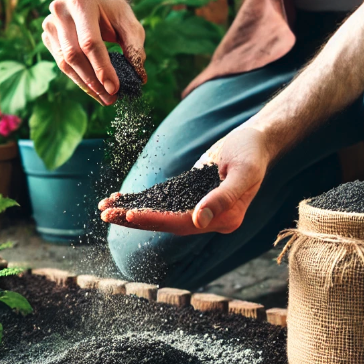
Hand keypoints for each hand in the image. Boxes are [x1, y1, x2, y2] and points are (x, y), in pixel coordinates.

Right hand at [42, 0, 146, 104]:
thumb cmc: (113, 12)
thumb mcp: (130, 23)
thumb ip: (135, 47)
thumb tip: (139, 77)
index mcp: (81, 1)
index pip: (90, 42)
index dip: (102, 68)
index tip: (115, 89)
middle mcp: (60, 11)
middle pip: (74, 55)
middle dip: (93, 81)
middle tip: (111, 99)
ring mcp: (50, 23)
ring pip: (65, 63)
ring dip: (85, 84)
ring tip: (104, 98)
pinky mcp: (47, 36)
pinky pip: (61, 64)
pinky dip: (79, 79)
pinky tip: (94, 89)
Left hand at [100, 126, 269, 234]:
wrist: (257, 140)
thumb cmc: (252, 152)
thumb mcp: (243, 171)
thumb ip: (224, 197)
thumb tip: (198, 221)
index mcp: (225, 220)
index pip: (183, 223)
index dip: (156, 220)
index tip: (131, 215)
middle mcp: (210, 219)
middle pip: (167, 223)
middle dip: (136, 219)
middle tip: (107, 215)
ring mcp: (200, 209)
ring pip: (162, 215)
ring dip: (133, 213)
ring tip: (106, 209)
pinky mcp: (190, 196)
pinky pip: (164, 202)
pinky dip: (143, 201)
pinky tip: (122, 199)